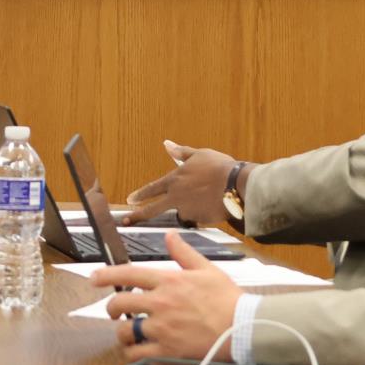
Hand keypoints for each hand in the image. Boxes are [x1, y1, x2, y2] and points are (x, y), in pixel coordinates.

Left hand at [91, 232, 243, 362]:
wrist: (243, 327)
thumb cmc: (227, 298)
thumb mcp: (206, 269)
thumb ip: (183, 253)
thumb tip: (170, 235)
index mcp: (169, 281)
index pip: (128, 274)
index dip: (106, 275)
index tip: (93, 278)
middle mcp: (161, 303)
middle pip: (120, 304)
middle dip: (112, 308)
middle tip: (115, 312)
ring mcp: (162, 328)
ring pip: (125, 331)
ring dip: (122, 333)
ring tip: (128, 333)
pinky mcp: (168, 349)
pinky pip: (137, 354)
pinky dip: (131, 354)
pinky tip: (135, 351)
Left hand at [125, 141, 243, 227]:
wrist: (236, 184)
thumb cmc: (219, 167)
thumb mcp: (199, 154)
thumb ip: (181, 152)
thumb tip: (167, 144)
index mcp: (174, 179)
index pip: (152, 188)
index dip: (140, 194)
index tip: (130, 200)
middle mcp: (176, 196)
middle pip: (153, 209)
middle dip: (138, 215)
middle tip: (128, 220)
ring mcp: (186, 209)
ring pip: (184, 212)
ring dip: (192, 208)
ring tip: (209, 197)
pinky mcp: (198, 220)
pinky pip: (199, 218)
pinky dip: (204, 213)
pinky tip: (215, 204)